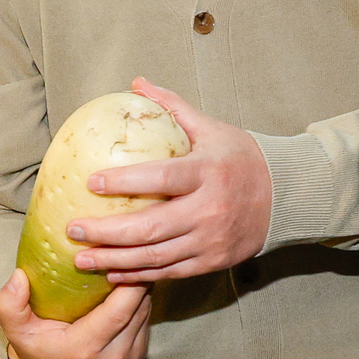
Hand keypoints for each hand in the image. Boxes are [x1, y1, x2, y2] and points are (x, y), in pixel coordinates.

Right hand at [0, 266, 150, 358]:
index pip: (119, 312)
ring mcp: (128, 358)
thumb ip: (10, 304)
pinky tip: (129, 279)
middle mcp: (111, 357)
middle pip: (139, 308)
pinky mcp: (137, 353)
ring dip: (142, 284)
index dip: (130, 281)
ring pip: (146, 311)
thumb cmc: (34, 346)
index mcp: (83, 349)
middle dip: (139, 276)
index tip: (126, 253)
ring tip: (131, 258)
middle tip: (131, 246)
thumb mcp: (15, 328)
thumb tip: (19, 276)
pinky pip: (146, 317)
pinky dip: (141, 297)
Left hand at [64, 78, 272, 283]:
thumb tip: (137, 83)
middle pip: (150, 227)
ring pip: (155, 256)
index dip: (124, 182)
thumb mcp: (211, 128)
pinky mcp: (212, 261)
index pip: (160, 178)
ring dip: (114, 261)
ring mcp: (211, 239)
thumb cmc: (242, 159)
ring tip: (82, 259)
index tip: (91, 183)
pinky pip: (169, 272)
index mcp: (207, 172)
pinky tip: (113, 273)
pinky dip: (139, 275)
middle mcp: (209, 209)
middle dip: (106, 232)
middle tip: (73, 229)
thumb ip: (172, 108)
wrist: (285, 197)